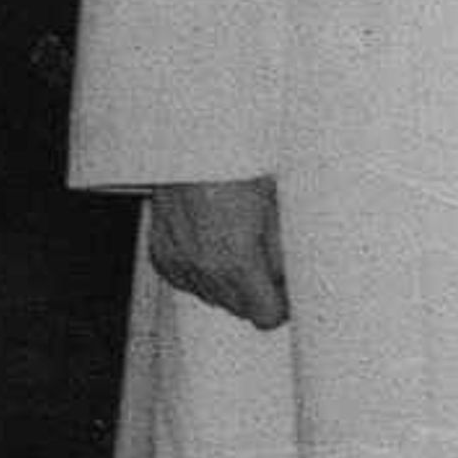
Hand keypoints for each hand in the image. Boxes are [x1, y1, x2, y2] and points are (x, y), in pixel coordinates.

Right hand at [147, 175, 288, 328]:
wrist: (193, 141)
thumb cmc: (234, 163)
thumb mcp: (278, 205)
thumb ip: (286, 250)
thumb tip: (294, 276)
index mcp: (236, 259)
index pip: (266, 316)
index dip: (283, 305)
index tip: (290, 292)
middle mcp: (203, 268)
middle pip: (241, 310)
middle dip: (258, 292)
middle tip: (270, 260)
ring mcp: (179, 262)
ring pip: (214, 297)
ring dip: (231, 282)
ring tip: (241, 243)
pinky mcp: (163, 254)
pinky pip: (189, 280)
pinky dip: (204, 270)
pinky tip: (216, 242)